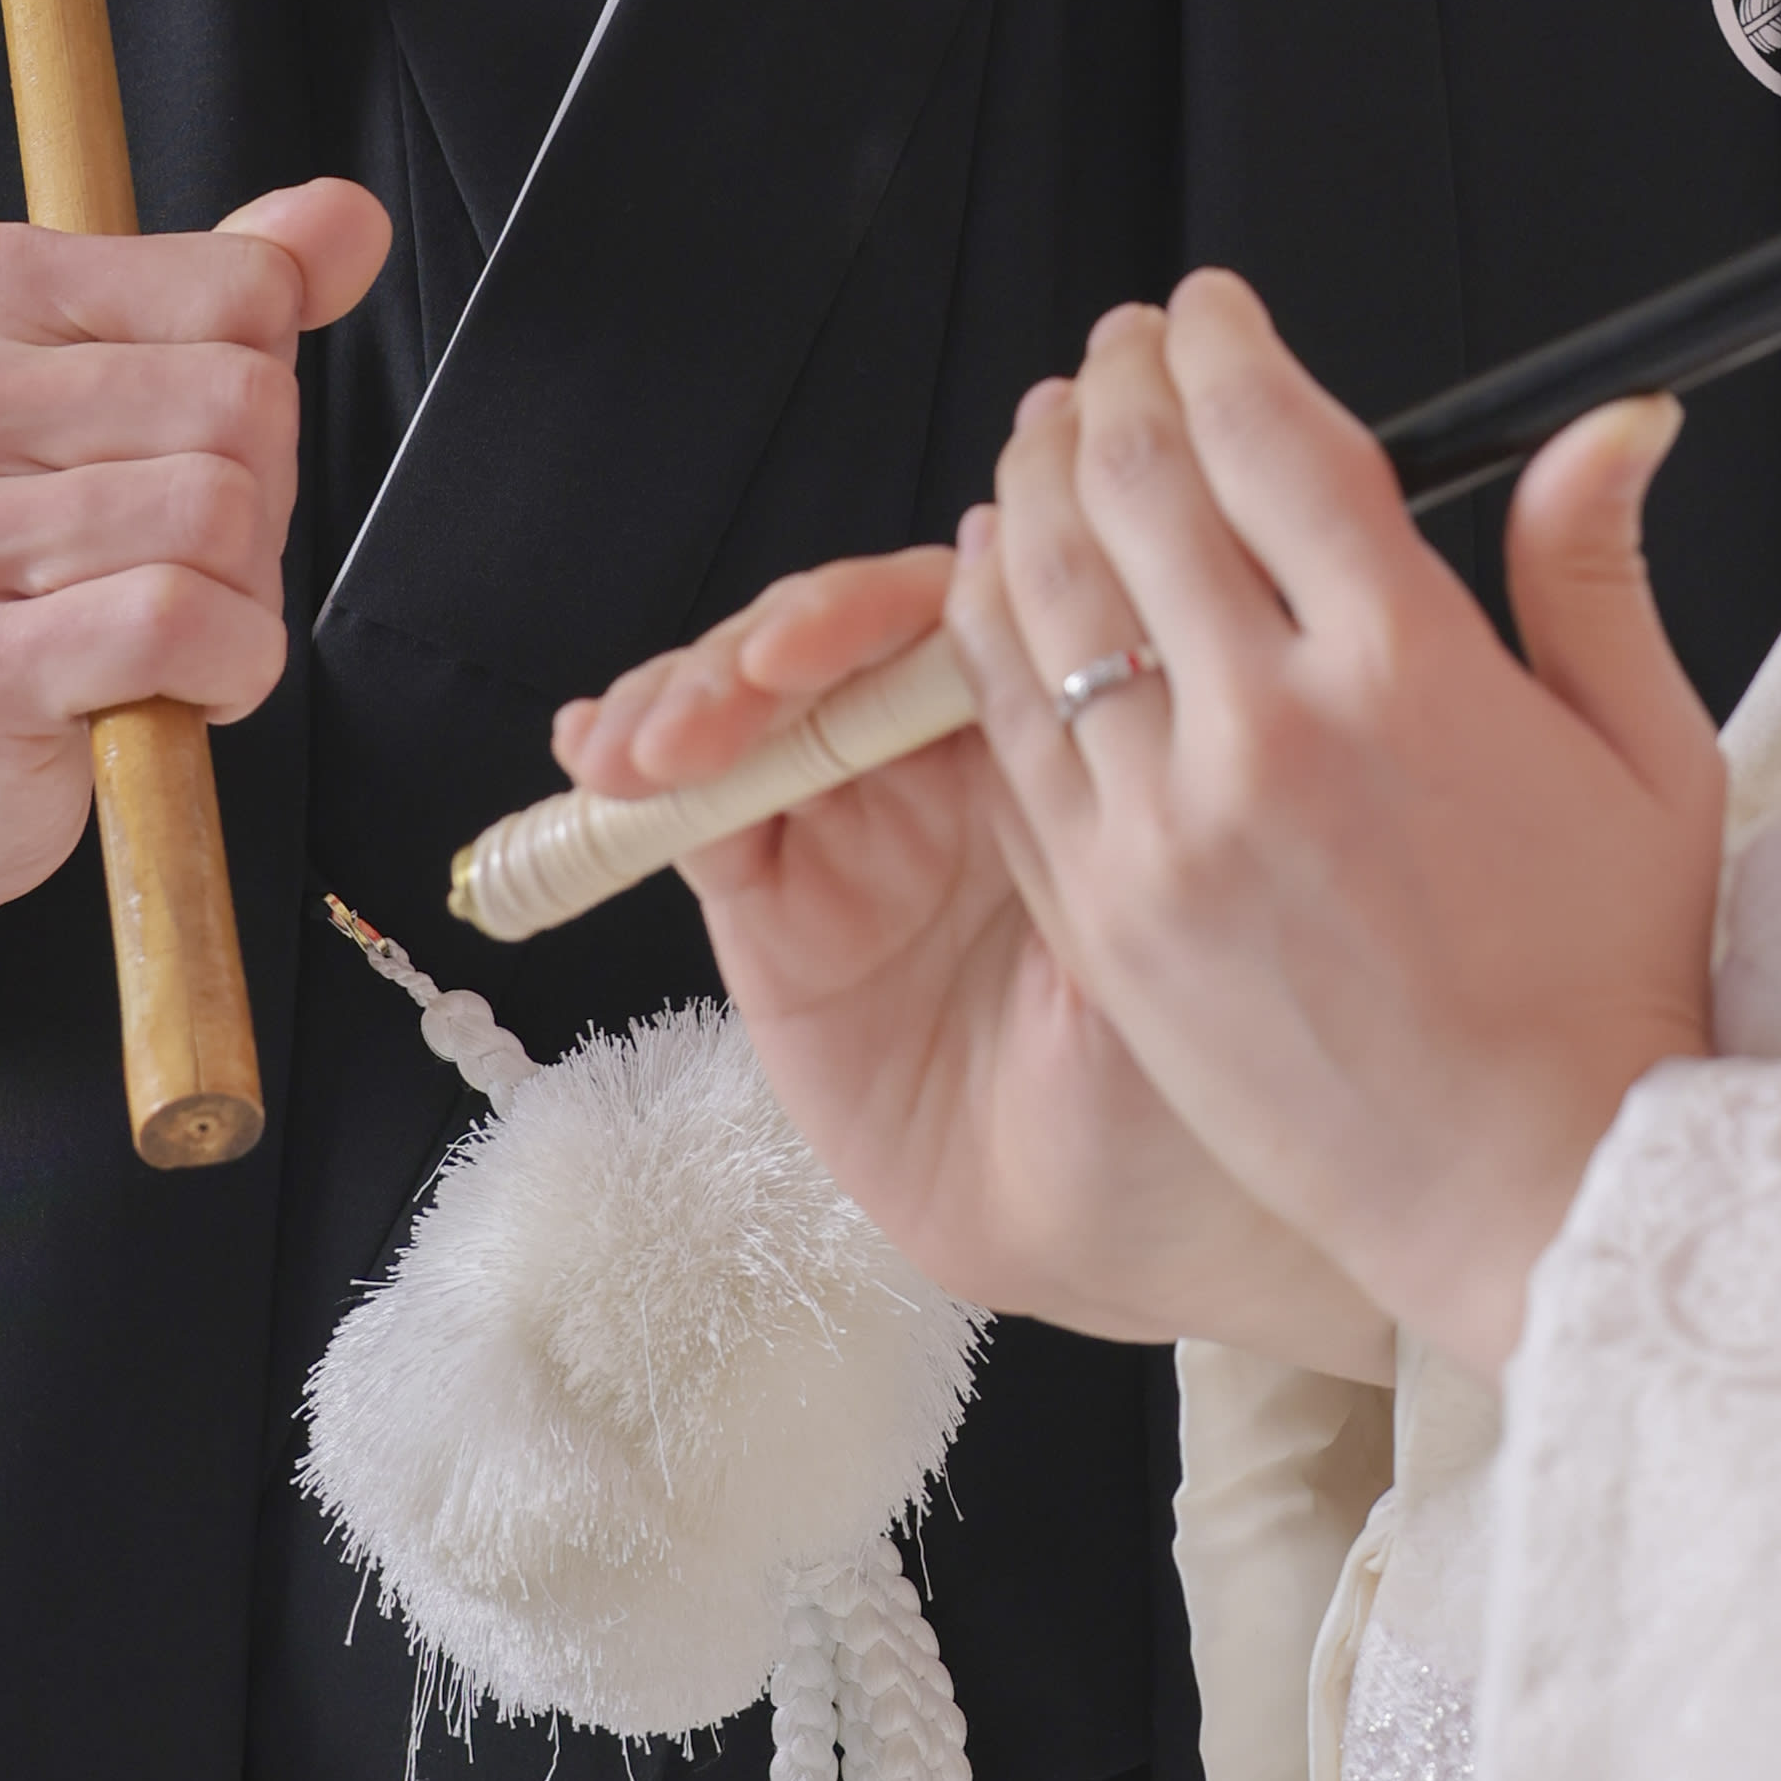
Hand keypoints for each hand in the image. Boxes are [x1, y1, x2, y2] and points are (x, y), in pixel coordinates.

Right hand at [0, 175, 391, 940]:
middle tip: (177, 563)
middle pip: (243, 403)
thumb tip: (351, 217)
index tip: (176, 457)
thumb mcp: (131, 396)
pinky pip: (180, 623)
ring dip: (242, 596)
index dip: (259, 389)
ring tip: (162, 633)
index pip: (239, 286)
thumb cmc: (30, 567)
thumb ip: (237, 296)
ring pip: (220, 514)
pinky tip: (173, 688)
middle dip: (259, 501)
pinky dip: (229, 667)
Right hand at [551, 563, 1392, 1376]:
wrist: (1131, 1224)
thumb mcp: (1143, 896)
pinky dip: (638, 791)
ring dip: (681, 710)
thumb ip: (1062, 741)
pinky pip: (702, 826)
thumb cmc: (1183, 1053)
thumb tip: (997, 556)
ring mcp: (851, 828)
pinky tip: (597, 767)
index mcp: (1036, 721)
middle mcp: (935, 756)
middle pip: (822, 650)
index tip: (810, 645)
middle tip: (719, 705)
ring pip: (746, 720)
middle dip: (751, 659)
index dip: (860, 614)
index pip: (935, 616)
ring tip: (645, 750)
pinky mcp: (779, 909)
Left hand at [940, 275, 1721, 1377]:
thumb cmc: (1606, 982)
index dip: (1221, 341)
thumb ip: (1595, 565)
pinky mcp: (1104, 916)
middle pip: (1137, 483)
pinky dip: (984, 621)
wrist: (1538, 1194)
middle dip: (1116, 383)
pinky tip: (995, 570)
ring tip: (1048, 433)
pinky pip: (1006, 728)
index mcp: (1409, 672)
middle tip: (1121, 350)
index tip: (1211, 311)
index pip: (1272, 432)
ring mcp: (1168, 830)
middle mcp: (1271, 736)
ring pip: (1042, 588)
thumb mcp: (1652, 752)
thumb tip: (1617, 415)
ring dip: (1030, 478)